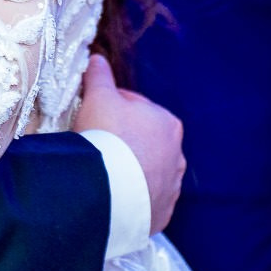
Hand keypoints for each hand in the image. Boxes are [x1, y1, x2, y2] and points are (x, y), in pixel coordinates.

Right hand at [72, 54, 184, 233]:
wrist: (109, 191)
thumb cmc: (107, 136)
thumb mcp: (98, 97)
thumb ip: (99, 76)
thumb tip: (98, 57)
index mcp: (168, 123)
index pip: (136, 107)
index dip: (111, 107)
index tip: (94, 114)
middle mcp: (177, 155)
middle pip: (143, 140)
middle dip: (124, 139)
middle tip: (96, 142)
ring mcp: (171, 187)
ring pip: (146, 171)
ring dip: (130, 168)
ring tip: (103, 171)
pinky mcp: (161, 213)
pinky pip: (144, 199)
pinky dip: (131, 195)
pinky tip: (112, 192)